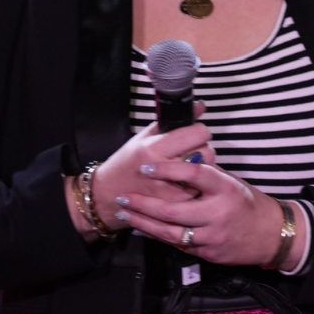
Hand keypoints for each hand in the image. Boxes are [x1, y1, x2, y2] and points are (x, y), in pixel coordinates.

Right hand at [83, 106, 213, 234]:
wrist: (107, 195)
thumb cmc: (126, 163)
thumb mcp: (143, 137)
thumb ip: (172, 122)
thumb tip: (199, 106)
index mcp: (153, 148)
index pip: (197, 133)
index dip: (199, 130)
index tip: (194, 133)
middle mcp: (162, 169)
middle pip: (205, 152)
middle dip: (202, 149)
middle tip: (191, 151)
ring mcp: (169, 191)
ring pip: (206, 173)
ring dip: (201, 168)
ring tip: (186, 167)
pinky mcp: (174, 207)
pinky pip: (198, 190)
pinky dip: (195, 185)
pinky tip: (183, 183)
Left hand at [114, 159, 305, 269]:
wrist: (271, 235)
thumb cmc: (247, 202)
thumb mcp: (230, 182)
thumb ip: (205, 174)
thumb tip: (177, 160)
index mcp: (225, 188)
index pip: (193, 174)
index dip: (167, 169)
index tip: (146, 166)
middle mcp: (218, 213)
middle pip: (173, 211)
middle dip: (143, 204)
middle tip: (123, 197)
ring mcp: (212, 237)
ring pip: (171, 233)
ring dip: (144, 224)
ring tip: (125, 214)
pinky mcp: (208, 254)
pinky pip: (179, 245)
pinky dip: (159, 236)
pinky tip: (143, 229)